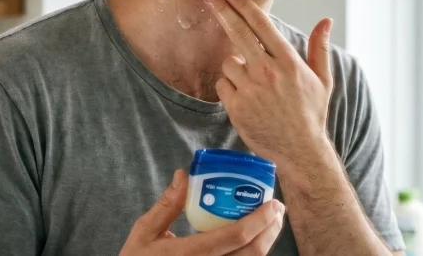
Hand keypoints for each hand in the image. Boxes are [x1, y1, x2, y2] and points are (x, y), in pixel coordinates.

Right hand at [119, 170, 285, 255]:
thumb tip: (183, 175)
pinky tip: (256, 240)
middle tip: (278, 210)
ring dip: (267, 243)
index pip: (234, 237)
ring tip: (271, 222)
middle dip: (271, 230)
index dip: (259, 220)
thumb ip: (166, 205)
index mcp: (189, 254)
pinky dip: (253, 254)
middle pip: (252, 254)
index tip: (273, 203)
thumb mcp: (144, 232)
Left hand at [203, 0, 334, 168]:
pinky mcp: (236, 107)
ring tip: (253, 84)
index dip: (244, 5)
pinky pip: (222, 84)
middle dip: (222, 10)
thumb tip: (326, 21)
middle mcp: (268, 72)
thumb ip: (319, 48)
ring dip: (235, 67)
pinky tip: (245, 97)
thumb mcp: (323, 80)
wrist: (299, 151)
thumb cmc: (310, 114)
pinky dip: (229, 87)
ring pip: (229, 62)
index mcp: (289, 62)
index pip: (262, 25)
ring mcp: (250, 89)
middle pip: (239, 33)